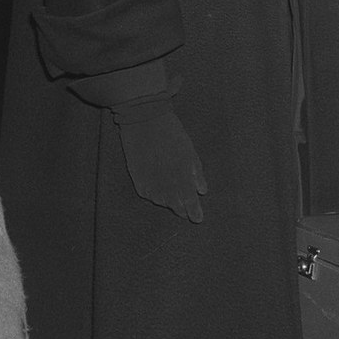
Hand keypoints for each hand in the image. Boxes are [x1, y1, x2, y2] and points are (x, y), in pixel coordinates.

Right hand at [110, 101, 205, 221]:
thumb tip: (202, 191)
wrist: (145, 120)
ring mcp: (149, 180)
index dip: (194, 211)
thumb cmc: (172, 133)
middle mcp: (165, 181)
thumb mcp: (190, 151)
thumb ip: (197, 173)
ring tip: (175, 204)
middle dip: (182, 210)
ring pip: (160, 201)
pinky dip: (155, 197)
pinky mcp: (136, 177)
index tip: (198, 219)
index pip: (189, 200)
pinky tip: (159, 195)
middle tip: (187, 214)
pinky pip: (147, 194)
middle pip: (174, 204)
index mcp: (181, 174)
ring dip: (168, 204)